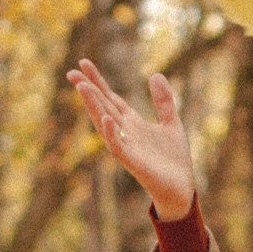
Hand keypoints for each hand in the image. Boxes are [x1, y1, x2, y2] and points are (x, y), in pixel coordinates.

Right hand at [66, 60, 196, 221]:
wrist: (181, 188)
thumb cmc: (173, 160)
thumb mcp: (172, 123)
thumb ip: (163, 101)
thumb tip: (155, 74)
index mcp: (132, 123)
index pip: (110, 98)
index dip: (98, 81)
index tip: (83, 62)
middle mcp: (125, 133)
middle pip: (102, 107)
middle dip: (88, 90)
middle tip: (71, 72)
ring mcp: (127, 147)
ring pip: (105, 124)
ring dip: (93, 106)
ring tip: (82, 87)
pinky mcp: (133, 163)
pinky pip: (118, 147)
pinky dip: (111, 134)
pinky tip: (106, 119)